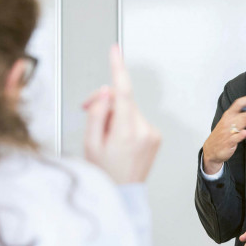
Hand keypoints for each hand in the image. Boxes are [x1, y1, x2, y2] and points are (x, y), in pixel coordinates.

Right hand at [82, 44, 161, 183]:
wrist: (123, 194)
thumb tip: (105, 91)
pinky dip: (126, 123)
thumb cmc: (103, 173)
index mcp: (126, 132)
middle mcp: (144, 130)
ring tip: (106, 136)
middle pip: (123, 99)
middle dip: (106, 102)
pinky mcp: (156, 136)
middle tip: (89, 112)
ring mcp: (152, 133)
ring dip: (116, 114)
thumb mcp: (89, 143)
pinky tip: (119, 140)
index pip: (122, 91)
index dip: (118, 68)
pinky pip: (137, 119)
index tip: (115, 51)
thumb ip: (96, 113)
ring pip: (130, 109)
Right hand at [201, 92, 245, 173]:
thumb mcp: (230, 121)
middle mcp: (228, 122)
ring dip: (244, 119)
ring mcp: (228, 133)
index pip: (238, 104)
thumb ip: (242, 114)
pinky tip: (245, 132)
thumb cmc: (222, 134)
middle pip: (241, 113)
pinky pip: (235, 139)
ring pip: (238, 125)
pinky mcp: (228, 143)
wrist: (210, 150)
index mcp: (229, 115)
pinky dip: (240, 136)